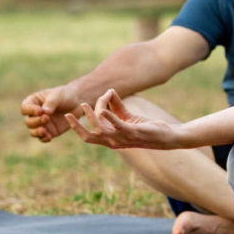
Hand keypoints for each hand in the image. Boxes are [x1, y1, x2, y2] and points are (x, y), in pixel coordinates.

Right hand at [20, 85, 79, 141]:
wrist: (77, 103)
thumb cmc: (65, 95)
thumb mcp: (58, 96)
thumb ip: (51, 103)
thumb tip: (44, 112)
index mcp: (33, 102)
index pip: (25, 108)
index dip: (30, 110)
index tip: (40, 111)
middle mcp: (34, 115)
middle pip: (28, 122)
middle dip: (36, 121)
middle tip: (47, 118)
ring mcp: (41, 124)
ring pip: (33, 131)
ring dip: (37, 132)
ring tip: (44, 131)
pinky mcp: (49, 132)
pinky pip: (42, 138)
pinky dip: (44, 138)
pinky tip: (49, 137)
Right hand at [65, 89, 180, 149]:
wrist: (166, 136)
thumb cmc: (146, 128)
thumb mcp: (128, 117)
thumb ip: (117, 106)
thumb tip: (108, 91)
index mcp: (111, 140)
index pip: (89, 136)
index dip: (78, 127)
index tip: (71, 114)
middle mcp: (114, 142)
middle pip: (89, 137)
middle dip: (76, 127)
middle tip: (67, 115)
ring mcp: (122, 139)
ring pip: (100, 129)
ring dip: (91, 116)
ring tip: (85, 105)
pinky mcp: (133, 132)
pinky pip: (118, 125)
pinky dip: (109, 117)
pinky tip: (103, 109)